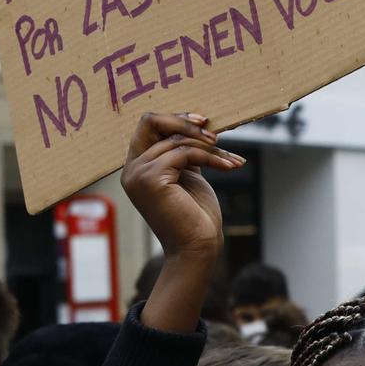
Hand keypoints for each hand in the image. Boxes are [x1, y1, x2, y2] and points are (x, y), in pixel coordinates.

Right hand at [122, 113, 240, 332]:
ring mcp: (138, 174)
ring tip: (232, 162)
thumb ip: (184, 153)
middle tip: (216, 135)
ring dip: (211, 148)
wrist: (198, 247)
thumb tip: (200, 125)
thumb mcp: (188, 175)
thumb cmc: (196, 215)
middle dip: (186, 123)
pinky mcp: (151, 179)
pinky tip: (230, 167)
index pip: (147, 125)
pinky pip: (184, 152)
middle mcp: (131, 169)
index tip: (204, 122)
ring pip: (177, 140)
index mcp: (138, 167)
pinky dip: (211, 157)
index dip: (175, 118)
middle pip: (152, 121)